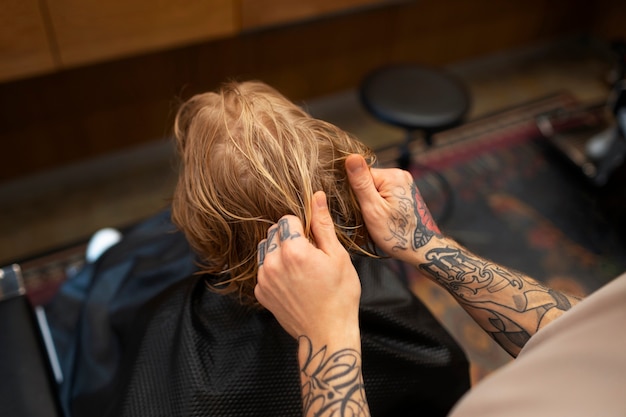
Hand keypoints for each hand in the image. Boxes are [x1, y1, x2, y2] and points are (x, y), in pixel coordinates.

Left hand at [255, 191, 360, 343]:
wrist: (327, 333)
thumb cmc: (339, 296)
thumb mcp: (337, 256)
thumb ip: (323, 225)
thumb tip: (316, 196)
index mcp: (293, 250)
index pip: (286, 219)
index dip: (302, 225)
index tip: (313, 239)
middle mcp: (273, 262)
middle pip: (274, 233)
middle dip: (289, 237)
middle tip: (309, 255)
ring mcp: (264, 279)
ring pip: (266, 250)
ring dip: (279, 252)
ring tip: (300, 268)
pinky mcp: (261, 292)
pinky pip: (263, 270)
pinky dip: (275, 270)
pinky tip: (293, 282)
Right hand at [346, 154, 441, 261]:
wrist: (423, 248)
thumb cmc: (398, 234)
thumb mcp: (373, 209)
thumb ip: (361, 183)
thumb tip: (351, 157)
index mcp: (392, 176)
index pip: (360, 174)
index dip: (354, 193)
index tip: (359, 209)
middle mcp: (400, 175)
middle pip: (367, 181)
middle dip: (363, 199)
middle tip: (369, 217)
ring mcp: (404, 184)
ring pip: (374, 188)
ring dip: (371, 203)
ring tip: (378, 219)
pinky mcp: (405, 193)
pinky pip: (383, 194)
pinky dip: (379, 205)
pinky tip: (384, 218)